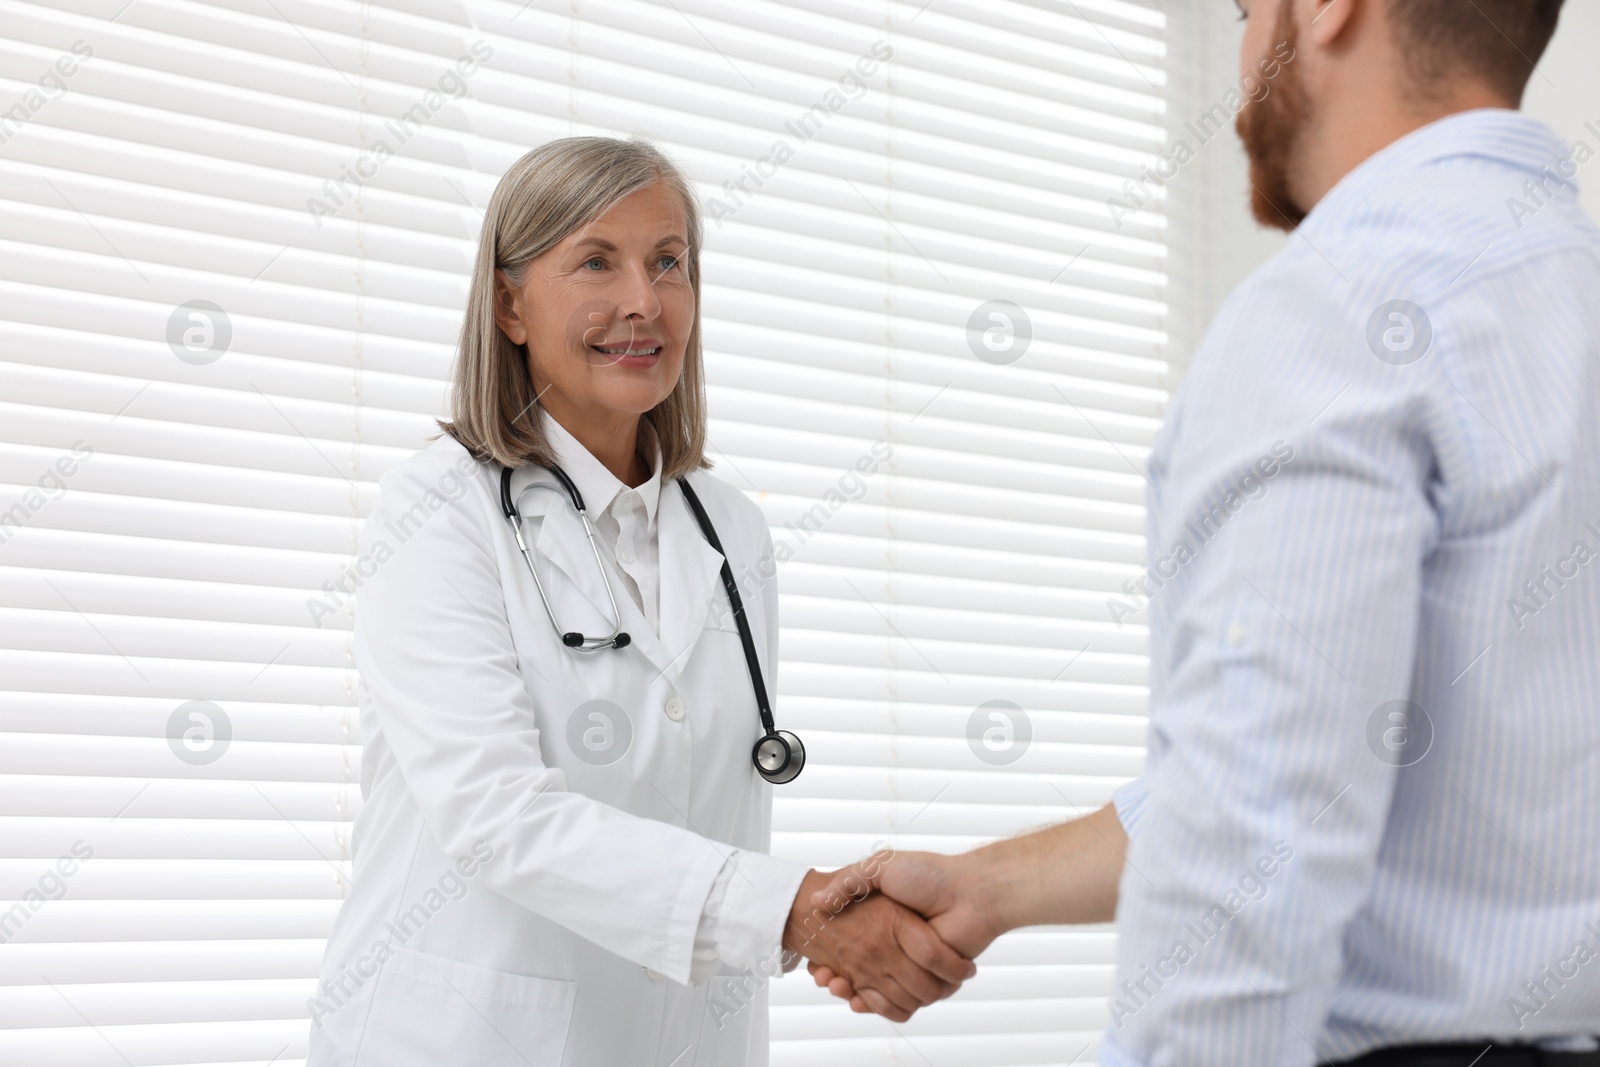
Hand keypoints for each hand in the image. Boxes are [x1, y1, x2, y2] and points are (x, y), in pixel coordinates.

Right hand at [783, 869, 974, 1021]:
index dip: (827, 955)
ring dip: (852, 991)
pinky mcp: (929, 979)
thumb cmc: (928, 874)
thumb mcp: (880, 866)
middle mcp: (896, 944)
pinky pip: (901, 1001)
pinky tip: (857, 997)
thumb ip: (849, 881)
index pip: (848, 944)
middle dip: (835, 977)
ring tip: (837, 984)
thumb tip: (817, 900)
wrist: (970, 892)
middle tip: (821, 975)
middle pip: (857, 971)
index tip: (814, 961)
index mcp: (884, 920)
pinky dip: (877, 1005)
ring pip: (874, 989)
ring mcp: (912, 963)